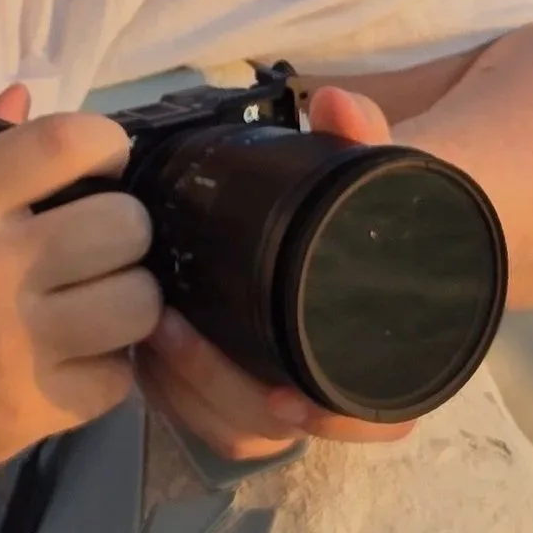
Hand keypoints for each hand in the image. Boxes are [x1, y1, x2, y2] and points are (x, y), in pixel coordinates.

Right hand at [0, 85, 161, 494]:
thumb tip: (24, 98)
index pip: (69, 142)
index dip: (107, 148)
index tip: (100, 170)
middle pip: (125, 224)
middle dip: (121, 232)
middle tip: (94, 251)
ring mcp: (14, 344)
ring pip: (138, 302)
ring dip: (124, 302)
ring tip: (91, 309)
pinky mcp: (29, 411)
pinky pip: (117, 377)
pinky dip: (103, 369)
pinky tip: (70, 363)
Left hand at [133, 85, 420, 459]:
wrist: (370, 225)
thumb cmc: (374, 210)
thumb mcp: (380, 174)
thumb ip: (365, 136)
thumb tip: (336, 103)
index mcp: (392, 354)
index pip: (378, 419)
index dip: (338, 421)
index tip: (288, 399)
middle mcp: (336, 386)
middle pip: (278, 426)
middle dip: (219, 388)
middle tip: (172, 331)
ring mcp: (283, 393)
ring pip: (234, 429)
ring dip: (185, 393)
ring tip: (147, 335)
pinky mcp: (239, 385)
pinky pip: (205, 418)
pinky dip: (170, 394)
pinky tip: (140, 351)